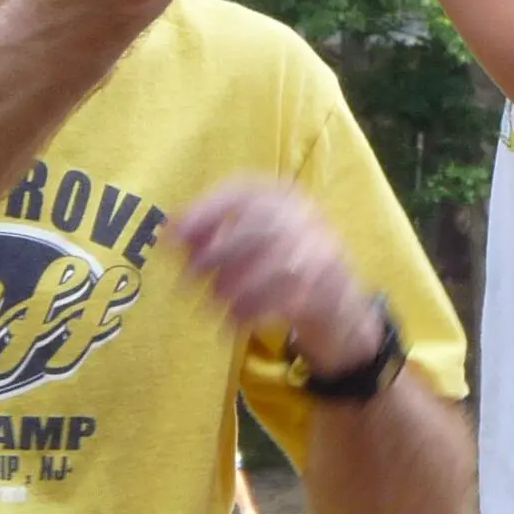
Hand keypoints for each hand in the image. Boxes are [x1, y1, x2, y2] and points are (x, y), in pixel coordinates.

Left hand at [172, 181, 382, 372]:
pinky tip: (232, 323)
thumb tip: (169, 231)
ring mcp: (323, 253)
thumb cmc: (286, 269)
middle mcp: (308, 217)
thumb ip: (215, 234)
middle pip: (255, 227)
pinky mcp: (330, 290)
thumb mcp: (255, 243)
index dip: (206, 210)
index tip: (174, 232)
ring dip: (231, 288)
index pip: (245, 190)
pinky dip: (251, 313)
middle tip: (187, 279)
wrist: (344, 313)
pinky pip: (284, 300)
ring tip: (211, 305)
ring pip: (270, 266)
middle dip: (215, 254)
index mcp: (287, 197)